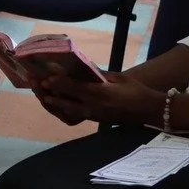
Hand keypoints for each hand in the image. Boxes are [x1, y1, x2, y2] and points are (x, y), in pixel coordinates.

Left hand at [38, 72, 163, 128]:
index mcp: (102, 95)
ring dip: (55, 103)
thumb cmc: (136, 90)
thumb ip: (98, 74)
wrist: (151, 110)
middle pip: (68, 102)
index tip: (45, 77)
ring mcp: (96, 117)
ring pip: (69, 111)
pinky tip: (57, 103)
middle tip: (37, 85)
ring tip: (42, 95)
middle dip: (51, 94)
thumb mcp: (118, 77)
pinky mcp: (97, 120)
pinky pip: (76, 115)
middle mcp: (96, 108)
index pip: (75, 88)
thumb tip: (80, 68)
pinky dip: (65, 109)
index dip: (59, 83)